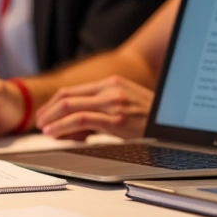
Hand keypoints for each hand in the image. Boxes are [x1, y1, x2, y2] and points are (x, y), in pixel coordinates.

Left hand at [36, 75, 153, 140]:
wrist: (176, 123)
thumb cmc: (151, 120)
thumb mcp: (126, 107)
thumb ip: (101, 112)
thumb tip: (76, 130)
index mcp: (112, 83)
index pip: (74, 91)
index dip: (54, 103)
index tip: (45, 114)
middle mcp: (111, 89)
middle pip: (67, 96)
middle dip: (48, 110)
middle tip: (39, 122)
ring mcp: (114, 103)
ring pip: (70, 107)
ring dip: (52, 119)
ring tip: (44, 129)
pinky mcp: (117, 120)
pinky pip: (81, 120)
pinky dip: (63, 127)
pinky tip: (55, 134)